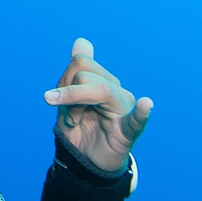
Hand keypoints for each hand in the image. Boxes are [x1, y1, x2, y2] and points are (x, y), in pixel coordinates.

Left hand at [44, 38, 151, 174]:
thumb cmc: (80, 125)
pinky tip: (146, 104)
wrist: (84, 159)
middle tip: (68, 114)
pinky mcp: (129, 132)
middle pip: (85, 73)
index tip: (56, 97)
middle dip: (67, 93)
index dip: (64, 78)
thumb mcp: (69, 98)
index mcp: (105, 82)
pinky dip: (141, 112)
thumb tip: (82, 41)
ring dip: (74, 107)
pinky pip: (137, 120)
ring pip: (98, 89)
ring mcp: (126, 109)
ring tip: (76, 122)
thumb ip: (76, 71)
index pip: (81, 61)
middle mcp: (118, 91)